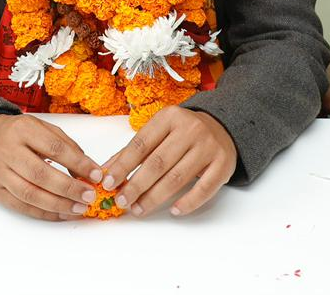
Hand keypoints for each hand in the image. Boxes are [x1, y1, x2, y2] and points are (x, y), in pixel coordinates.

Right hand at [0, 113, 103, 221]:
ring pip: (30, 194)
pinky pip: (21, 206)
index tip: (96, 174)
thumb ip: (67, 146)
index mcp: (23, 129)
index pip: (54, 148)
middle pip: (40, 174)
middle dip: (69, 188)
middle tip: (89, 196)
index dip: (78, 163)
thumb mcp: (44, 128)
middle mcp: (8, 150)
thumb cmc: (21, 133)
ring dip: (58, 205)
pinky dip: (44, 213)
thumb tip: (88, 171)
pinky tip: (61, 213)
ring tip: (79, 208)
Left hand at [100, 106, 236, 217]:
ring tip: (139, 209)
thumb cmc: (182, 132)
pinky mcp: (223, 164)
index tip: (108, 182)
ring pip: (177, 178)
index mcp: (169, 117)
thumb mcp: (159, 131)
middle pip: (157, 163)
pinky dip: (188, 202)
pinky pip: (204, 189)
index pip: (141, 144)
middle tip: (122, 202)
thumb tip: (106, 171)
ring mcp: (209, 147)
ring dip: (155, 197)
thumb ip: (134, 150)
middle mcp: (190, 129)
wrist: (222, 126)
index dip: (123, 165)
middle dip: (136, 185)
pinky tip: (174, 211)